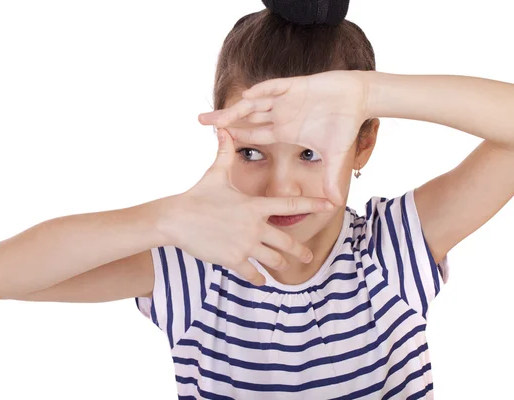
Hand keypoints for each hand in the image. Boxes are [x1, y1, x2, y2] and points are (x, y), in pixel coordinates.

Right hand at [160, 129, 332, 285]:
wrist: (177, 219)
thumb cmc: (197, 195)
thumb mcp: (215, 173)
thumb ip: (224, 152)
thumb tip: (222, 129)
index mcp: (255, 205)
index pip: (291, 203)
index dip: (313, 204)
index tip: (330, 205)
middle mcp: (255, 226)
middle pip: (287, 242)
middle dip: (300, 251)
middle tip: (308, 256)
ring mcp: (245, 244)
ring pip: (273, 260)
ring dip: (279, 265)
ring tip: (283, 268)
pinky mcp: (233, 260)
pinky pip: (253, 274)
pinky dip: (258, 278)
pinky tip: (260, 280)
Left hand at [198, 70, 370, 205]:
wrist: (360, 98)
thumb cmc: (345, 124)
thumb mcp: (335, 156)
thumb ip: (329, 178)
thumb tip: (335, 204)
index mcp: (284, 130)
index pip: (254, 135)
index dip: (236, 138)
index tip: (217, 140)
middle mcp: (281, 115)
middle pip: (246, 118)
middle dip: (224, 119)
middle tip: (201, 121)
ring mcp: (286, 100)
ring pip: (255, 103)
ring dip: (235, 108)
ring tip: (216, 114)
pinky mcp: (297, 86)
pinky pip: (275, 88)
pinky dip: (263, 91)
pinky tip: (248, 96)